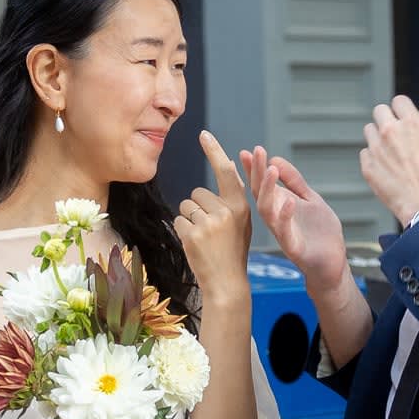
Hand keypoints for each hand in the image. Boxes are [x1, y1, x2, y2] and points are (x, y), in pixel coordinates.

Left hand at [174, 131, 250, 306]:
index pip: (226, 172)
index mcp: (240, 206)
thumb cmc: (231, 253)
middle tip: (209, 232)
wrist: (227, 283)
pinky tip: (195, 246)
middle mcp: (227, 211)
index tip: (203, 134)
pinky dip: (182, 232)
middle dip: (197, 209)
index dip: (215, 151)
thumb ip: (232, 199)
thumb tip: (228, 167)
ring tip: (203, 239)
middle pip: (197, 193)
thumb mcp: (240, 224)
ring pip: (185, 206)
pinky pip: (177, 221)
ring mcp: (210, 222)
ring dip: (188, 220)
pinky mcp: (193, 233)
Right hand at [241, 143, 348, 294]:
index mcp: (278, 205)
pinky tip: (290, 200)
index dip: (253, 168)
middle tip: (257, 152)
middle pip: (259, 192)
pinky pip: (284, 231)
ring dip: (268, 189)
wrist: (332, 263)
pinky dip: (285, 215)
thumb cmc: (319, 233)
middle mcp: (275, 218)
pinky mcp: (292, 247)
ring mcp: (282, 232)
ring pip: (266, 210)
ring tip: (271, 170)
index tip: (247, 151)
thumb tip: (275, 159)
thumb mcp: (309, 199)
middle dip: (257, 172)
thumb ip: (294, 181)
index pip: (261, 183)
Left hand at [359, 96, 418, 226]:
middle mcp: (391, 132)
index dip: (402, 109)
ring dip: (377, 137)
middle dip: (386, 119)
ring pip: (369, 130)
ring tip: (390, 153)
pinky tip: (386, 169)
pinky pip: (365, 153)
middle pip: (379, 110)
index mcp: (411, 123)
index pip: (399, 101)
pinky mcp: (367, 165)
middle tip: (394, 133)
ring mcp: (376, 148)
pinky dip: (373, 158)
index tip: (403, 118)